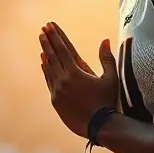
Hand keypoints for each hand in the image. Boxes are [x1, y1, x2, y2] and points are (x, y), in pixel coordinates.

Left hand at [39, 22, 118, 137]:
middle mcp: (64, 79)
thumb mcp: (111, 78)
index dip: (56, 36)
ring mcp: (58, 90)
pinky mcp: (55, 101)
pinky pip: (48, 81)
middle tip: (43, 29)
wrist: (100, 126)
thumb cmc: (108, 102)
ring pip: (48, 68)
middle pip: (53, 56)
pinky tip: (44, 63)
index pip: (63, 49)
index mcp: (76, 72)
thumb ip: (107, 58)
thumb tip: (105, 40)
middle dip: (48, 40)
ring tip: (42, 42)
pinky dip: (46, 70)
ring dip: (45, 53)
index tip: (50, 25)